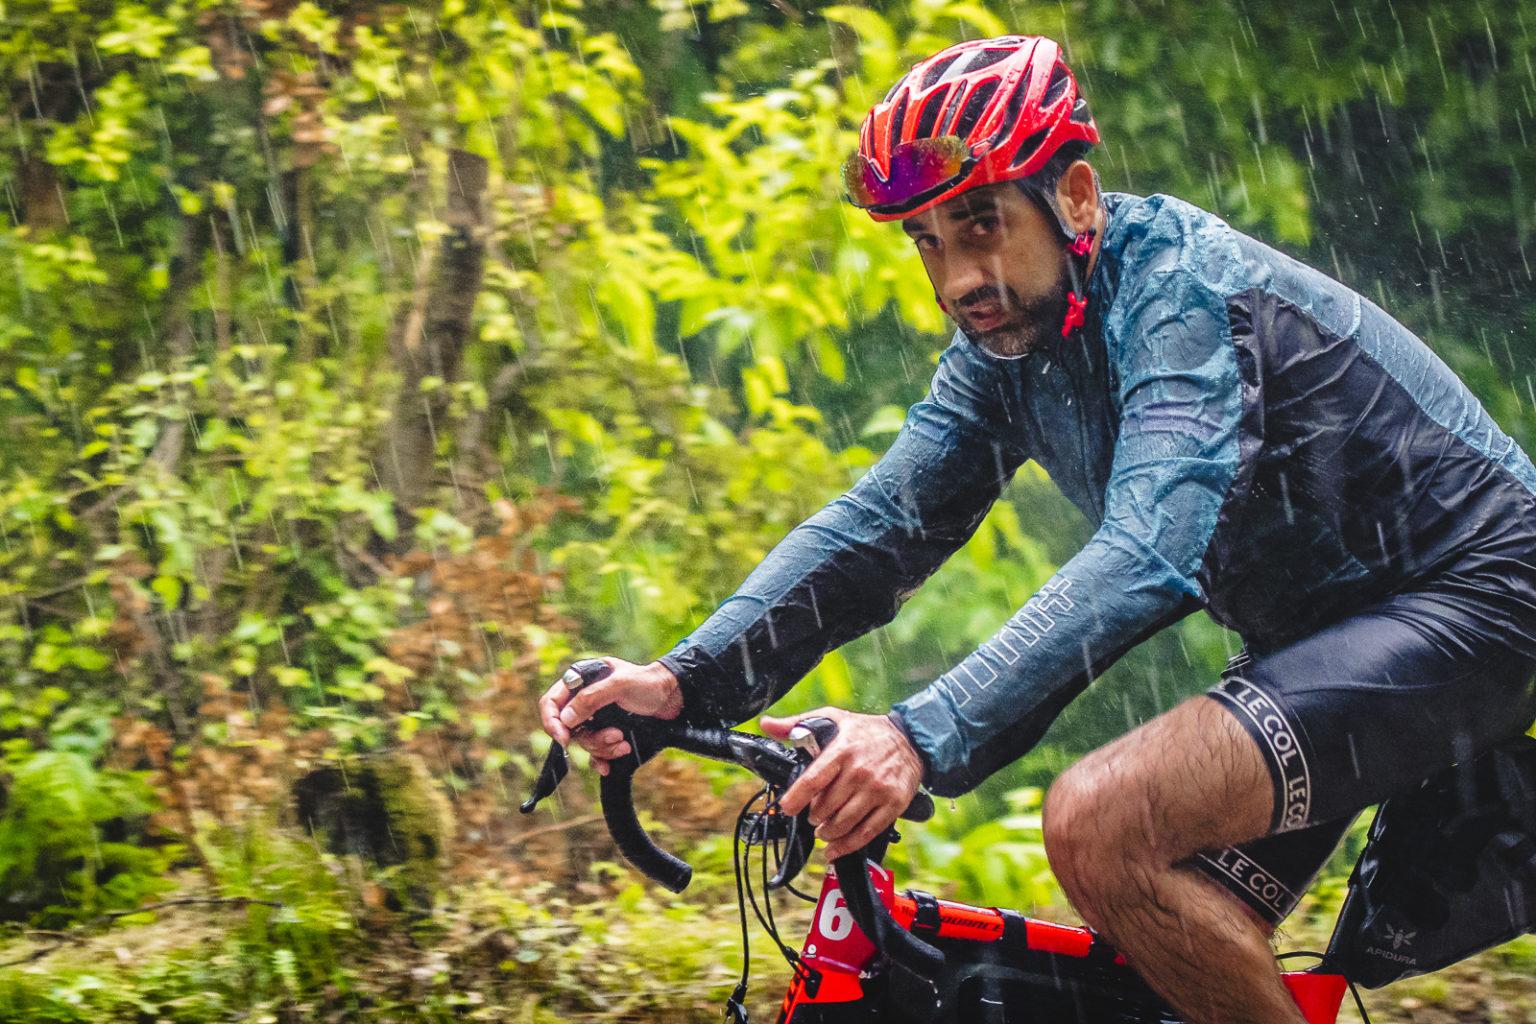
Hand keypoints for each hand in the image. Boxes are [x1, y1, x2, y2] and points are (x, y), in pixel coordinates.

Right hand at [538, 657, 682, 776]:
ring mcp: (596, 718)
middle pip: (569, 728)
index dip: (552, 720)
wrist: (674, 698)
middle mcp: (585, 701)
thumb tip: (566, 719)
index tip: (564, 738)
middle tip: (614, 735)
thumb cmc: (648, 683)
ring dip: (602, 746)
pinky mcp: (607, 733)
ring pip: (584, 742)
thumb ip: (591, 699)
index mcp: (582, 681)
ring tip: (623, 741)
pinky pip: (594, 753)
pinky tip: (610, 765)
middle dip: (590, 738)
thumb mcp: (620, 685)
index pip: (552, 702)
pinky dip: (602, 759)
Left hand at [761, 707, 923, 861]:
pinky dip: (847, 846)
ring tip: (822, 831)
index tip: (787, 808)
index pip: (814, 779)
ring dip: (827, 833)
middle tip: (811, 816)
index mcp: (842, 750)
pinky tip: (835, 849)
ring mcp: (878, 790)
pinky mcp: (893, 805)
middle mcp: (860, 771)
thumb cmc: (867, 731)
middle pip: (827, 806)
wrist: (911, 740)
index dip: (796, 798)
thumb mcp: (833, 718)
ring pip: (844, 823)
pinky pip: (867, 832)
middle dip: (813, 816)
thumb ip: (798, 724)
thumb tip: (767, 724)